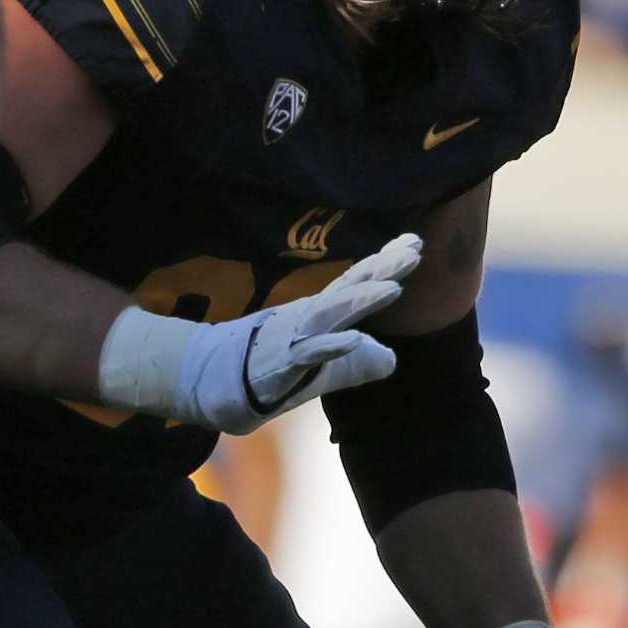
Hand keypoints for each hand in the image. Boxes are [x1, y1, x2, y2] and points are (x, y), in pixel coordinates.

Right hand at [99, 233, 420, 431]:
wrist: (210, 384)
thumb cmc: (270, 372)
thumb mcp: (322, 370)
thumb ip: (356, 363)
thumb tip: (392, 359)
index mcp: (320, 316)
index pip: (357, 284)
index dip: (386, 264)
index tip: (416, 243)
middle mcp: (308, 320)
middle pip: (351, 289)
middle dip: (382, 269)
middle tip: (415, 249)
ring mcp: (293, 338)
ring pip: (332, 315)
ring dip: (362, 301)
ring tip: (392, 287)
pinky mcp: (279, 365)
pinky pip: (309, 354)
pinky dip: (332, 348)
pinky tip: (356, 340)